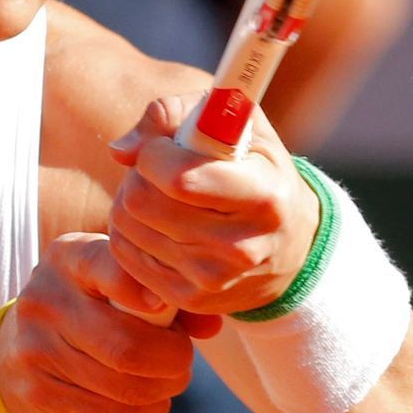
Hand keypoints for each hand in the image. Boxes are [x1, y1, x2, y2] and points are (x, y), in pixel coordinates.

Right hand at [0, 234, 221, 412]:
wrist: (18, 351)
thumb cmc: (89, 306)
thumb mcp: (114, 284)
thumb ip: (165, 294)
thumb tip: (212, 324)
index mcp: (68, 257)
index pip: (107, 266)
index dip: (143, 289)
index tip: (164, 306)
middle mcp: (46, 298)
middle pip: (126, 345)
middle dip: (173, 360)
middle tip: (184, 358)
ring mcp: (36, 347)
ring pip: (123, 385)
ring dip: (164, 389)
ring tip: (173, 379)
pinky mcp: (39, 390)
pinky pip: (111, 411)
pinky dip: (145, 411)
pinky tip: (152, 401)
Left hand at [105, 94, 319, 316]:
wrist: (291, 247)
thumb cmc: (255, 169)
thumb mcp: (238, 126)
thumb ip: (175, 114)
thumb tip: (120, 151)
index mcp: (261, 196)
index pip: (177, 179)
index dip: (155, 153)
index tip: (166, 146)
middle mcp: (240, 246)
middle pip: (140, 201)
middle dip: (139, 175)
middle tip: (160, 171)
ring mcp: (213, 278)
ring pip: (125, 226)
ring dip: (130, 202)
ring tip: (160, 196)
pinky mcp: (190, 299)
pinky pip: (124, 256)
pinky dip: (130, 233)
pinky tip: (157, 224)